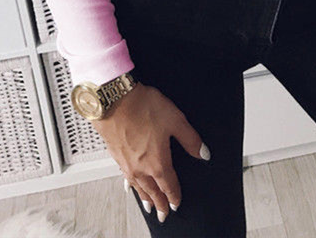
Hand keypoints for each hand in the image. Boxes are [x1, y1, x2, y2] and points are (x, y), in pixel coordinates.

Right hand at [90, 81, 208, 221]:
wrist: (112, 101)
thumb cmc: (142, 107)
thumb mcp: (175, 120)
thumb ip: (190, 139)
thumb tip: (203, 153)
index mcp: (157, 162)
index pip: (169, 185)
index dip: (175, 196)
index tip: (177, 204)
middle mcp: (141, 168)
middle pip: (153, 191)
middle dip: (160, 204)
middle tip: (162, 215)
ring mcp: (126, 164)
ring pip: (138, 187)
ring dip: (145, 198)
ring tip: (148, 206)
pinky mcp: (116, 156)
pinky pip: (126, 178)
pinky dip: (131, 186)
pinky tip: (130, 186)